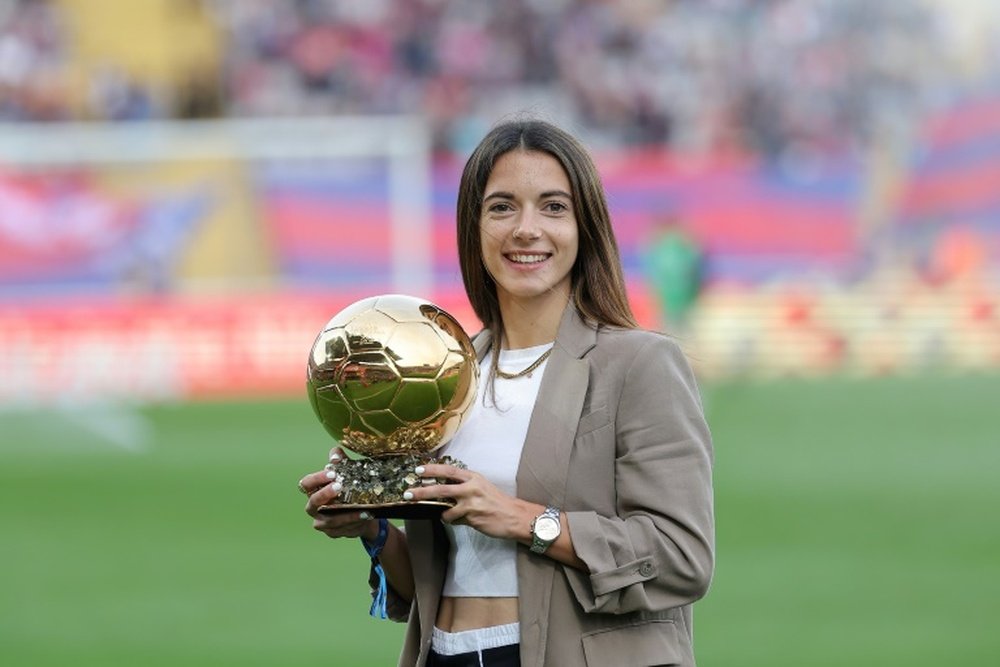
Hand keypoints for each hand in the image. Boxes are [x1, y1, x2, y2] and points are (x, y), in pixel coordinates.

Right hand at [299, 447, 377, 540]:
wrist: (361, 512)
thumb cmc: (349, 489)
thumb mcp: (346, 472)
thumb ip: (339, 461)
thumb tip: (336, 454)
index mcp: (313, 491)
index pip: (306, 484)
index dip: (317, 478)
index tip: (332, 473)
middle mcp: (314, 508)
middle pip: (313, 502)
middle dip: (326, 494)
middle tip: (340, 486)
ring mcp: (322, 522)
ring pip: (330, 519)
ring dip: (346, 513)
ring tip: (362, 507)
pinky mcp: (333, 533)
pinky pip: (342, 529)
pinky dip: (354, 522)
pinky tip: (366, 515)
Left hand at [404, 463, 530, 540]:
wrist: (514, 516)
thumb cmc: (498, 502)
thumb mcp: (481, 486)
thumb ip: (464, 485)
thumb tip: (444, 489)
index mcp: (473, 477)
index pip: (448, 471)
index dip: (432, 470)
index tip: (418, 470)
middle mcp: (471, 487)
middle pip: (441, 488)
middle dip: (421, 491)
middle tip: (408, 494)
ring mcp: (471, 503)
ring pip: (444, 509)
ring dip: (441, 513)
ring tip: (447, 515)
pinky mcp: (471, 517)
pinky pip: (454, 520)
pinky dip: (453, 521)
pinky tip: (463, 521)